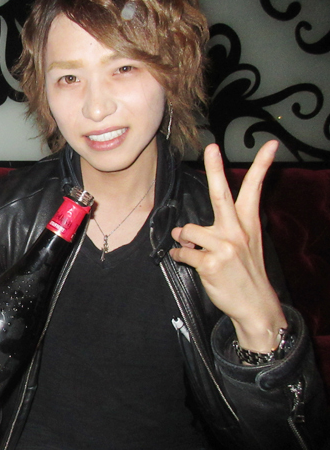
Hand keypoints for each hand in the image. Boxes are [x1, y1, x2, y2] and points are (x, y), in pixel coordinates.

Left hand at [169, 141, 286, 351]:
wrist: (255, 306)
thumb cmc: (245, 273)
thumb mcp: (245, 245)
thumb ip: (217, 232)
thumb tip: (181, 230)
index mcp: (248, 224)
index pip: (255, 189)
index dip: (262, 165)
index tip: (270, 144)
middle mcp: (238, 231)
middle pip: (221, 194)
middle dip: (216, 168)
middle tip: (212, 147)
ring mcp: (225, 247)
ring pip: (188, 230)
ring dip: (183, 239)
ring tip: (192, 249)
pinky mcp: (210, 263)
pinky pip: (181, 252)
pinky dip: (179, 256)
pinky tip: (187, 261)